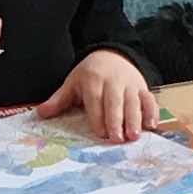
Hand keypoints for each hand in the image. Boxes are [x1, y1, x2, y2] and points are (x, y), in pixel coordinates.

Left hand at [40, 45, 157, 143]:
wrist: (112, 54)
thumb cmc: (90, 74)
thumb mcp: (72, 83)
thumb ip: (59, 100)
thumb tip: (40, 114)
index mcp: (93, 80)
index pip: (96, 99)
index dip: (99, 116)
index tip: (101, 133)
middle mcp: (113, 81)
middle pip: (116, 101)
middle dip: (117, 120)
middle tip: (118, 139)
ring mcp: (130, 84)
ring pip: (134, 102)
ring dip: (135, 119)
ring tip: (134, 136)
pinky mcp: (143, 87)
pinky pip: (149, 100)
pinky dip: (152, 112)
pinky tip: (152, 126)